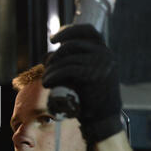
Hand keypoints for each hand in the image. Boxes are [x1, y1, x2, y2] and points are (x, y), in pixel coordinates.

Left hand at [43, 24, 122, 145]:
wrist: (101, 119)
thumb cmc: (87, 99)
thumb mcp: (80, 75)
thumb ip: (68, 62)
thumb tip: (47, 54)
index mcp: (104, 52)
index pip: (88, 31)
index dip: (69, 31)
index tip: (52, 39)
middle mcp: (105, 54)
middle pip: (72, 43)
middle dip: (55, 54)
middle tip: (46, 66)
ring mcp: (101, 64)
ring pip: (67, 58)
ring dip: (51, 68)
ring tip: (45, 80)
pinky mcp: (94, 75)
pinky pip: (67, 69)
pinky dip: (53, 75)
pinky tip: (47, 83)